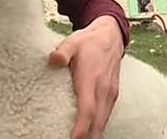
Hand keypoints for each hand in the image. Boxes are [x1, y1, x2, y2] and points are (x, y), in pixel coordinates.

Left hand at [48, 15, 123, 138]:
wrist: (110, 37)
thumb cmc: (88, 41)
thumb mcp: (72, 41)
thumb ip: (62, 52)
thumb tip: (53, 59)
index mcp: (91, 79)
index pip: (87, 109)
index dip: (81, 127)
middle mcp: (104, 90)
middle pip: (97, 122)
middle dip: (87, 137)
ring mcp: (110, 94)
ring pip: (103, 122)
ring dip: (93, 134)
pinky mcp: (113, 95)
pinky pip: (106, 116)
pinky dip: (97, 127)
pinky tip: (89, 133)